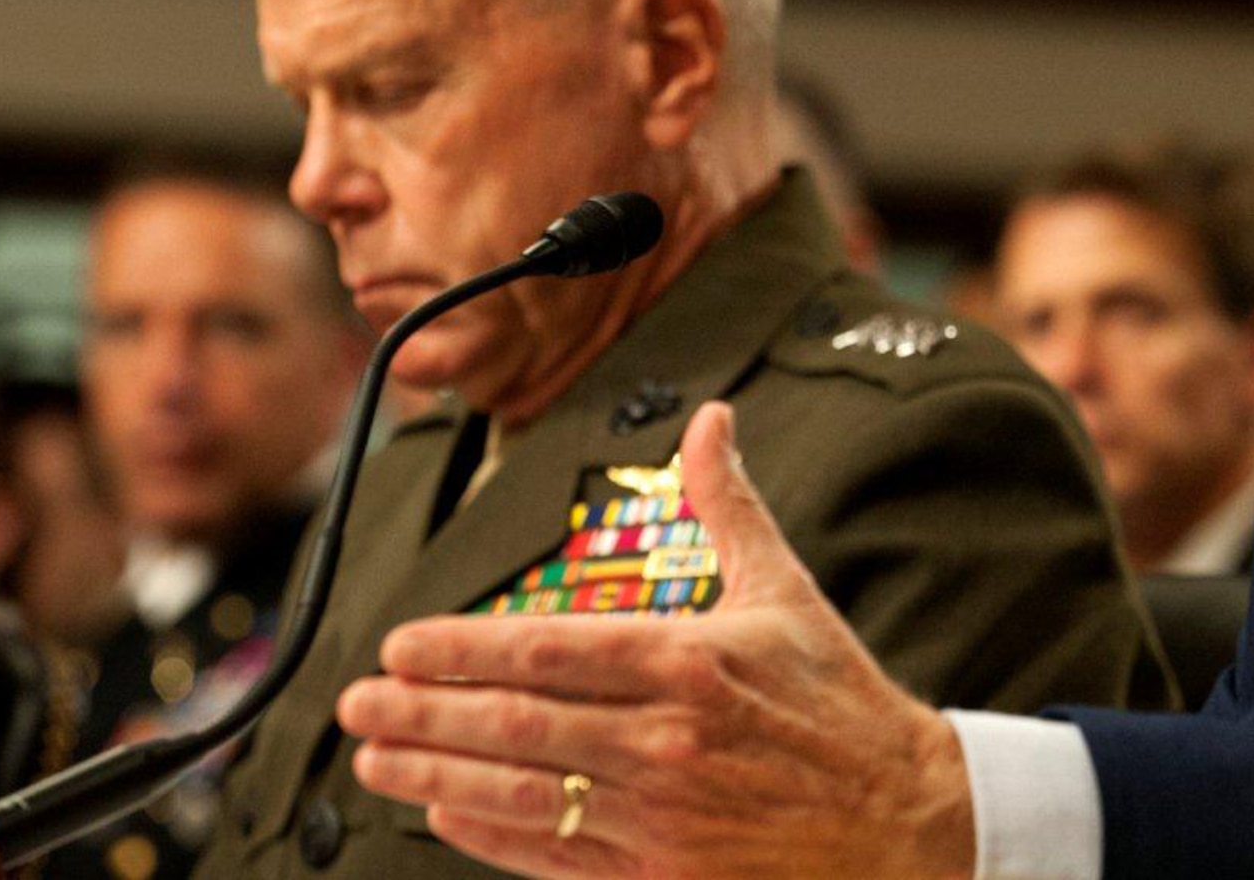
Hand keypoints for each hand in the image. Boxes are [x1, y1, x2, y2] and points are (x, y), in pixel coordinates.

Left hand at [337, 401, 978, 879]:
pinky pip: (550, 856)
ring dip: (430, 776)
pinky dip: (485, 838)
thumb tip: (710, 419)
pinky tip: (441, 817)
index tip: (400, 645)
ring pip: (515, 794)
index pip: (546, 650)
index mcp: (688, 661)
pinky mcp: (657, 876)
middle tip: (351, 704)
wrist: (901, 820)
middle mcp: (662, 740)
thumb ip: (730, 504)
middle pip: (510, 725)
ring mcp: (656, 818)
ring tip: (371, 759)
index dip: (459, 649)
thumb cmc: (838, 704)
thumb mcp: (787, 591)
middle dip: (417, 714)